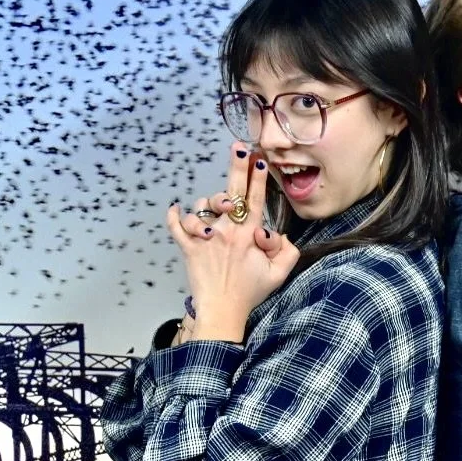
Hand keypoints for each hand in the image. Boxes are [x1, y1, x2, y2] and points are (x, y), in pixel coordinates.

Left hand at [167, 141, 300, 342]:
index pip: (255, 199)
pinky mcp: (188, 248)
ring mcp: (205, 238)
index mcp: (248, 235)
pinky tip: (174, 207)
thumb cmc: (250, 293)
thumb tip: (276, 233)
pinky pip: (176, 227)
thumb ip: (287, 250)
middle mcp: (226, 231)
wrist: (222, 312)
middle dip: (237, 167)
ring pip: (203, 206)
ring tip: (215, 211)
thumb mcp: (278, 274)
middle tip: (239, 148)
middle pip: (232, 192)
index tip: (259, 160)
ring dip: (209, 204)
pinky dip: (174, 217)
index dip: (259, 178)